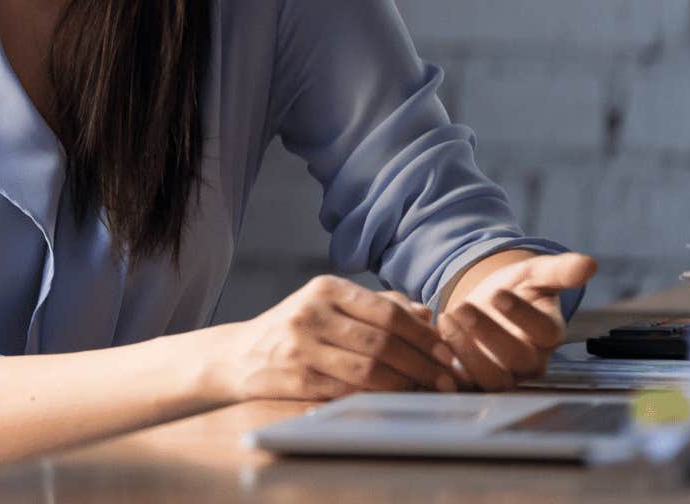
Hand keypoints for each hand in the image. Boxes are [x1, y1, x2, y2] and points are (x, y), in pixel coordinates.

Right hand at [211, 275, 461, 401]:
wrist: (240, 355)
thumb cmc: (297, 329)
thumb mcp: (330, 305)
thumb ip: (378, 305)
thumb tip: (428, 315)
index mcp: (326, 288)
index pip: (387, 311)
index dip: (423, 335)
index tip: (448, 352)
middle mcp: (312, 313)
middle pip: (382, 342)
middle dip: (423, 364)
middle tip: (448, 379)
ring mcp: (301, 347)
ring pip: (369, 369)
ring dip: (406, 384)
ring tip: (428, 392)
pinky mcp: (296, 379)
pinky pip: (349, 391)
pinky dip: (379, 398)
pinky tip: (397, 401)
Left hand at [438, 252, 596, 390]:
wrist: (483, 305)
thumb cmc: (514, 289)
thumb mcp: (533, 274)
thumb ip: (559, 270)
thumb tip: (590, 263)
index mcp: (549, 334)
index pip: (545, 333)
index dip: (523, 315)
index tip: (499, 294)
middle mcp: (531, 362)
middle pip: (518, 360)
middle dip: (488, 334)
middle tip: (463, 307)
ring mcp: (504, 375)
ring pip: (492, 379)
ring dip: (466, 351)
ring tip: (446, 318)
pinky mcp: (475, 383)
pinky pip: (465, 387)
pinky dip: (448, 370)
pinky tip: (434, 343)